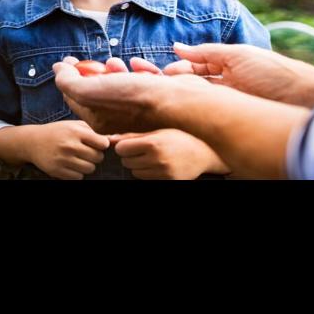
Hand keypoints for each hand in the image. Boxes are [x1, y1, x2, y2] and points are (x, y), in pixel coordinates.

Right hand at [8, 120, 108, 180]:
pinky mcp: (57, 171)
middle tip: (87, 152)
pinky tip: (71, 165)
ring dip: (87, 165)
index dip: (102, 145)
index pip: (102, 143)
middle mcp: (69, 146)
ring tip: (79, 159)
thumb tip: (114, 140)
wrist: (32, 141)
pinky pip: (78, 177)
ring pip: (89, 169)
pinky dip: (77, 173)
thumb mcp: (74, 125)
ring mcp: (63, 159)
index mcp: (75, 132)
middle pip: (97, 158)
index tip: (97, 144)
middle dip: (95, 156)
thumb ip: (93, 131)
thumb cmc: (58, 132)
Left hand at [52, 56, 207, 133]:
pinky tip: (140, 66)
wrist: (178, 100)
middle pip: (96, 89)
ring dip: (115, 68)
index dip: (68, 76)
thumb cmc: (136, 98)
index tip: (68, 61)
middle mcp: (116, 118)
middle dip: (93, 71)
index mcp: (99, 120)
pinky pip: (140, 80)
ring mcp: (135, 109)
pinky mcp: (152, 97)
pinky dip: (139, 70)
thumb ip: (70, 83)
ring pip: (118, 83)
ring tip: (118, 63)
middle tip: (94, 61)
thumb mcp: (92, 90)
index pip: (73, 97)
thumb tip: (58, 71)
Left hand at [111, 129, 227, 179]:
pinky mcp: (167, 181)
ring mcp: (162, 173)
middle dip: (131, 156)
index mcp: (153, 143)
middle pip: (126, 162)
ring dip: (138, 166)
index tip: (130, 144)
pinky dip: (147, 173)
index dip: (124, 147)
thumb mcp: (157, 132)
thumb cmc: (178, 138)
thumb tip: (109, 140)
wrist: (203, 154)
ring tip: (151, 158)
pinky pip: (146, 179)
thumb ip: (133, 136)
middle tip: (143, 151)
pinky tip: (158, 165)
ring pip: (135, 172)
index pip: (122, 149)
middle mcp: (157, 159)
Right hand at [162, 42, 313, 105]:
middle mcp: (228, 82)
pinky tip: (181, 107)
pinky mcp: (236, 114)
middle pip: (194, 81)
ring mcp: (232, 99)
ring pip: (199, 96)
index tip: (161, 73)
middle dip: (174, 81)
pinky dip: (195, 108)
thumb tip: (178, 46)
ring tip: (163, 95)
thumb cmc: (274, 72)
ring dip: (181, 94)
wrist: (302, 96)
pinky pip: (211, 110)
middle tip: (155, 85)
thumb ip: (207, 52)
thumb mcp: (237, 55)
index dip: (178, 68)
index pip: (196, 66)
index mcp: (230, 64)